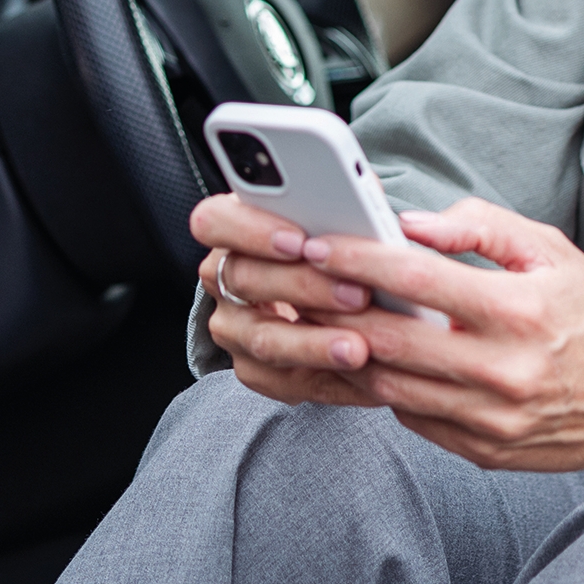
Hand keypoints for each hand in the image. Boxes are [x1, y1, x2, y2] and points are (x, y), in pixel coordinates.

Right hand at [191, 192, 387, 407]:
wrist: (330, 297)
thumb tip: (363, 202)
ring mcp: (234, 330)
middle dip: (305, 287)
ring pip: (264, 340)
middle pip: (245, 280)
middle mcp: (221, 281)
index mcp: (231, 231)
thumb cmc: (332, 244)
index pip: (214, 221)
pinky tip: (368, 377)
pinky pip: (289, 381)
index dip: (250, 230)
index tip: (300, 241)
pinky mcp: (255, 372)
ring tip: (360, 349)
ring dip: (316, 344)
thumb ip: (342, 202)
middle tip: (357, 294)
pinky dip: (333, 380)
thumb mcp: (336, 214)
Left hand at [304, 199, 583, 564]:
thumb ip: (481, 227)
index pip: (415, 280)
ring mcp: (491, 420)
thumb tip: (411, 222)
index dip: (356, 259)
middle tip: (297, 284)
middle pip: (387, 338)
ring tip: (322, 320)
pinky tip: (371, 359)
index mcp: (519, 311)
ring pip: (389, 385)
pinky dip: (385, 388)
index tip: (316, 243)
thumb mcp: (552, 252)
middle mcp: (502, 371)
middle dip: (333, 309)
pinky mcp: (483, 451)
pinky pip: (413, 418)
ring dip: (349, 352)